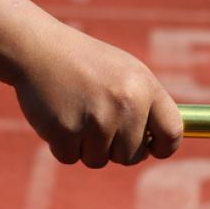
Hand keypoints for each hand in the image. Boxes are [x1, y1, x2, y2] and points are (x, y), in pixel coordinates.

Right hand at [14, 24, 182, 167]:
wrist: (37, 48)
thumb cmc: (85, 63)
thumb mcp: (125, 73)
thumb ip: (146, 105)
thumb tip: (161, 144)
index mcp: (145, 87)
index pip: (172, 133)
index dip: (162, 147)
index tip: (151, 148)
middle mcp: (125, 104)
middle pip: (131, 156)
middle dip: (114, 147)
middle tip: (96, 120)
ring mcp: (95, 119)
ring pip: (98, 160)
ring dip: (85, 146)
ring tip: (75, 112)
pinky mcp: (65, 131)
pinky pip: (70, 158)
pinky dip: (62, 145)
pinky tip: (57, 116)